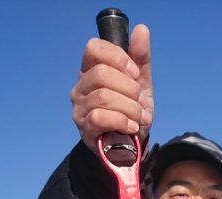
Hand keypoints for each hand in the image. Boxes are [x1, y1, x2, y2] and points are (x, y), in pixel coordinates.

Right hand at [71, 24, 152, 151]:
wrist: (133, 146)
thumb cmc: (132, 112)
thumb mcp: (141, 84)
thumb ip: (140, 59)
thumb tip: (141, 30)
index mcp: (91, 70)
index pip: (94, 48)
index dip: (117, 57)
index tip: (135, 73)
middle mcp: (81, 87)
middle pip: (101, 74)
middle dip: (129, 88)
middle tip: (140, 100)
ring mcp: (80, 109)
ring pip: (103, 97)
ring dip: (130, 107)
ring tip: (140, 117)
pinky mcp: (85, 130)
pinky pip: (100, 118)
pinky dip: (121, 121)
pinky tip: (132, 127)